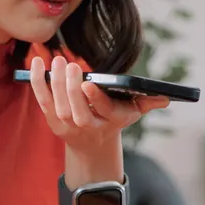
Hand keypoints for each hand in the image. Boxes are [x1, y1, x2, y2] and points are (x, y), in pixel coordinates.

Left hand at [28, 55, 170, 156]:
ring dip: (55, 83)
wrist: (92, 144)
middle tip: (70, 64)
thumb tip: (166, 97)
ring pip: (58, 106)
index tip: (90, 82)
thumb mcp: (132, 112)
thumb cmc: (113, 118)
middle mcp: (88, 126)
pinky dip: (38, 83)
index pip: (103, 111)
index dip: (96, 99)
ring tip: (57, 60)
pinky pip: (43, 101)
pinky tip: (38, 63)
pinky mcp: (52, 121)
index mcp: (110, 121)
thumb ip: (147, 102)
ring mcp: (68, 126)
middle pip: (77, 111)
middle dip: (72, 89)